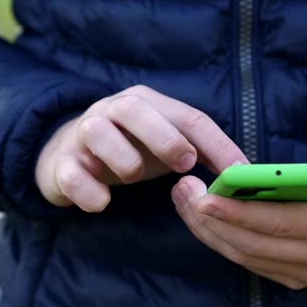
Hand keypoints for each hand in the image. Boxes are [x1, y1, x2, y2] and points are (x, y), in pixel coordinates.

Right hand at [36, 85, 248, 211]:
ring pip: (97, 132)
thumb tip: (244, 176)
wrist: (67, 157)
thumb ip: (198, 153)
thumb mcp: (164, 146)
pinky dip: (90, 192)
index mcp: (146, 104)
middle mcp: (111, 110)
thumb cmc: (129, 150)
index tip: (241, 173)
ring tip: (133, 177)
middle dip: (164, 136)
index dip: (217, 144)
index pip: (187, 117)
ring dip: (123, 160)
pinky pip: (71, 175)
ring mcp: (82, 134)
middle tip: (184, 164)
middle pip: (134, 108)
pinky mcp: (61, 163)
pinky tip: (102, 203)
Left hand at [172, 135, 306, 289]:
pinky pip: (245, 260)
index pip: (280, 222)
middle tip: (183, 190)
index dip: (239, 212)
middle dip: (211, 219)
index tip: (204, 197)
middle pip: (253, 243)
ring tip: (182, 197)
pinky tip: (197, 214)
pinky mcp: (290, 275)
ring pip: (243, 255)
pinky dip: (217, 238)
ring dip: (207, 228)